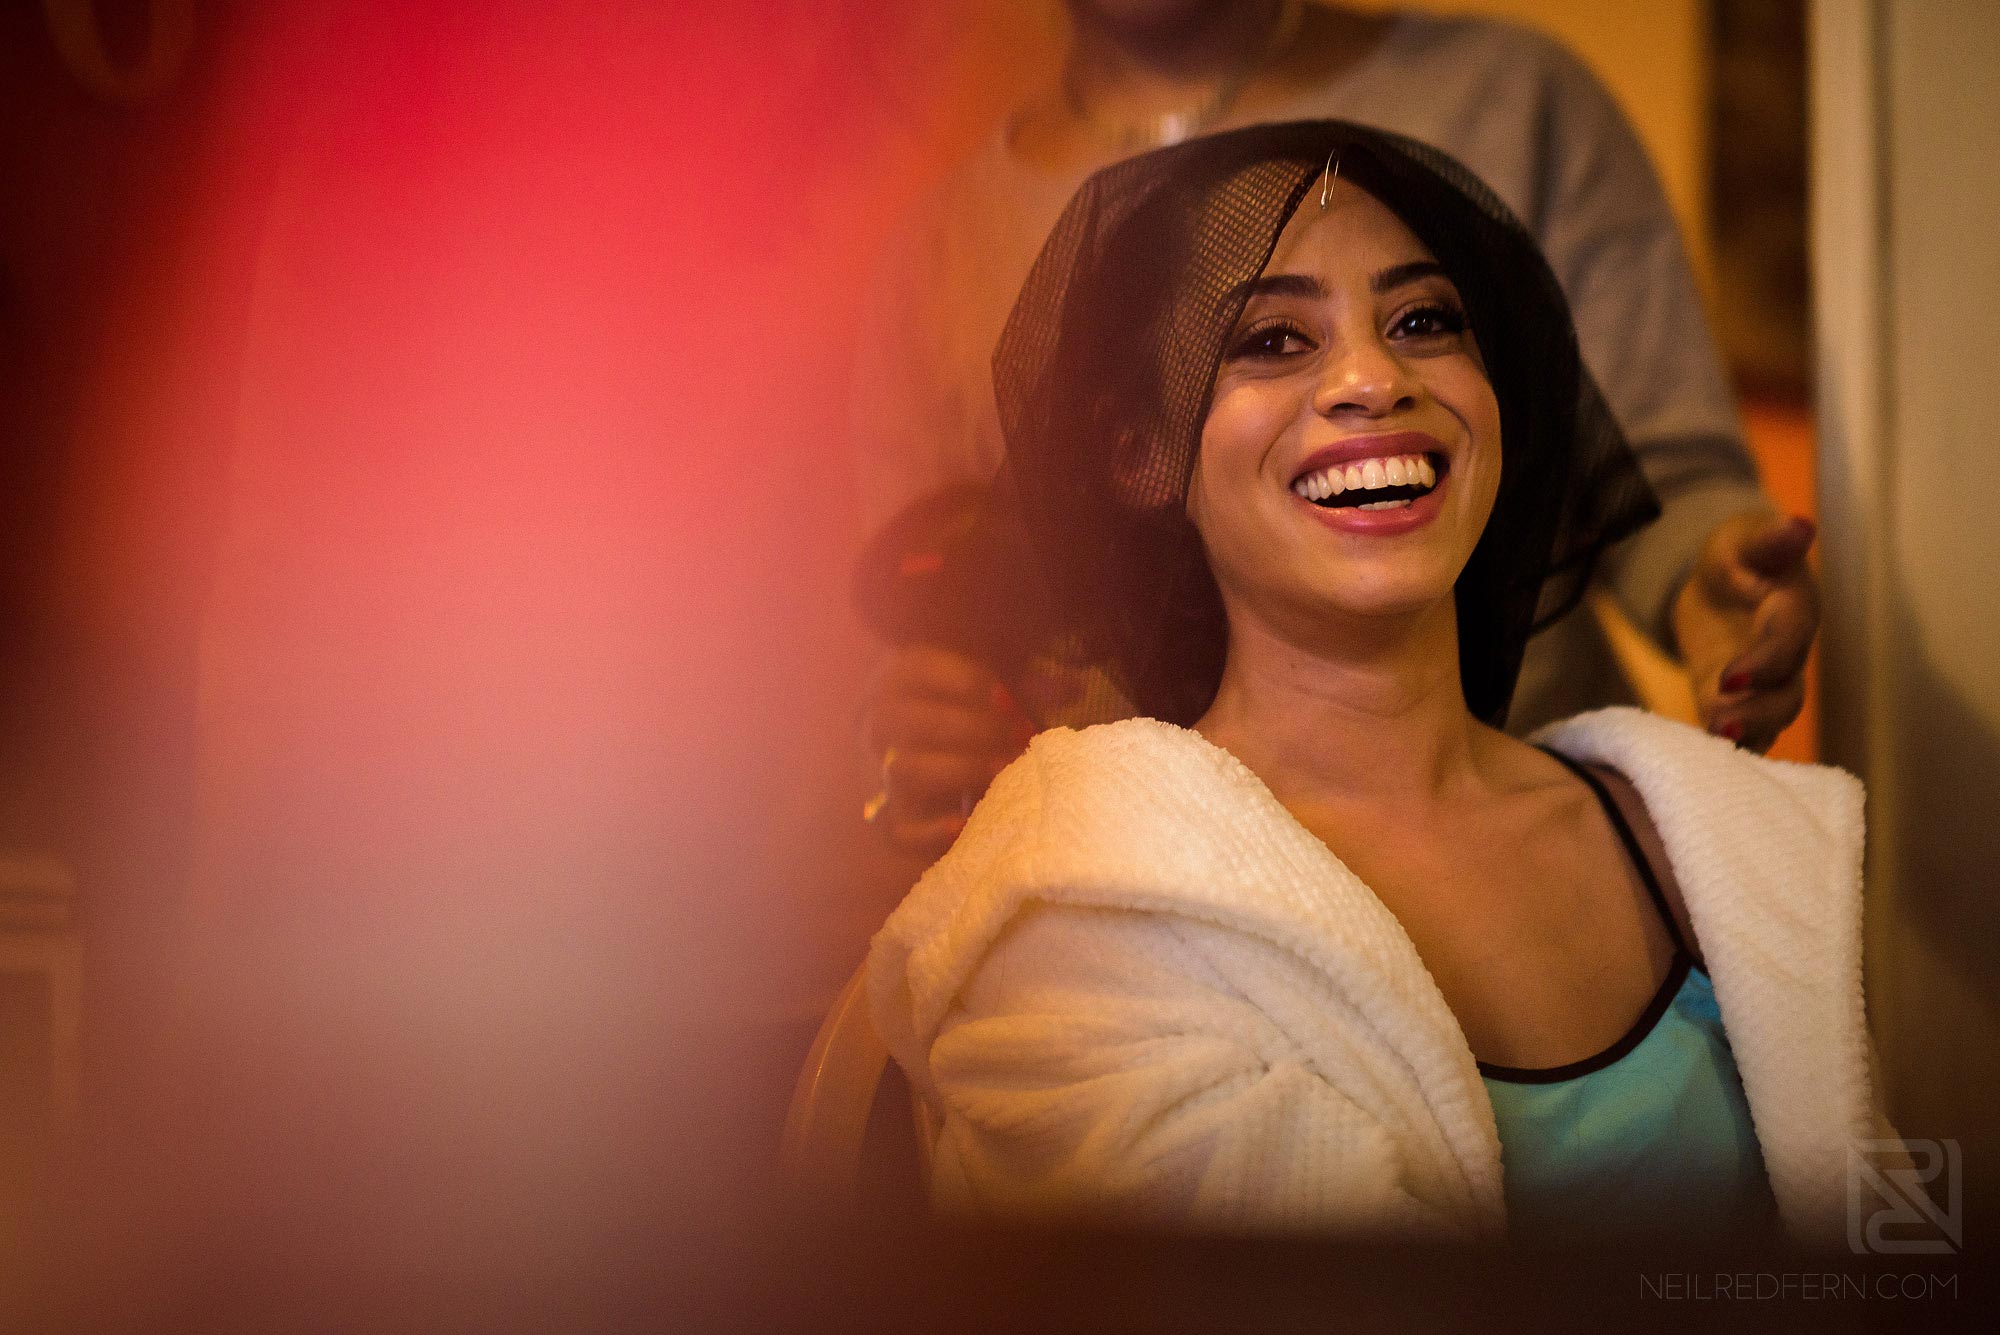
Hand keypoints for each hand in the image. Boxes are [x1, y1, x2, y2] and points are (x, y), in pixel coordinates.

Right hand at [861, 645, 1034, 857]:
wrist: (924, 752)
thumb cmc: (969, 709)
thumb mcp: (994, 687)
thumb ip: (1028, 686)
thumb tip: (1074, 688)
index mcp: (901, 678)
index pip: (922, 669)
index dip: (969, 684)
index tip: (1010, 700)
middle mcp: (881, 722)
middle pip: (916, 723)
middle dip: (975, 730)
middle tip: (1021, 737)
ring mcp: (881, 772)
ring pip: (907, 771)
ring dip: (961, 770)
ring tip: (1006, 770)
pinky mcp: (890, 819)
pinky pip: (900, 830)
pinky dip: (931, 831)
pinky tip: (965, 824)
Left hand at [1671, 512, 1818, 752]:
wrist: (1723, 586)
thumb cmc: (1738, 555)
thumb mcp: (1742, 540)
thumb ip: (1768, 541)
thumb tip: (1801, 524)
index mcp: (1794, 612)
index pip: (1786, 641)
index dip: (1764, 662)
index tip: (1728, 677)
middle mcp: (1790, 655)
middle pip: (1785, 693)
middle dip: (1756, 713)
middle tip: (1720, 725)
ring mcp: (1769, 685)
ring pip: (1770, 720)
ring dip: (1746, 735)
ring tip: (1713, 742)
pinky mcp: (1742, 703)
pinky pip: (1746, 733)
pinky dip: (1730, 750)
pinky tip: (1704, 762)